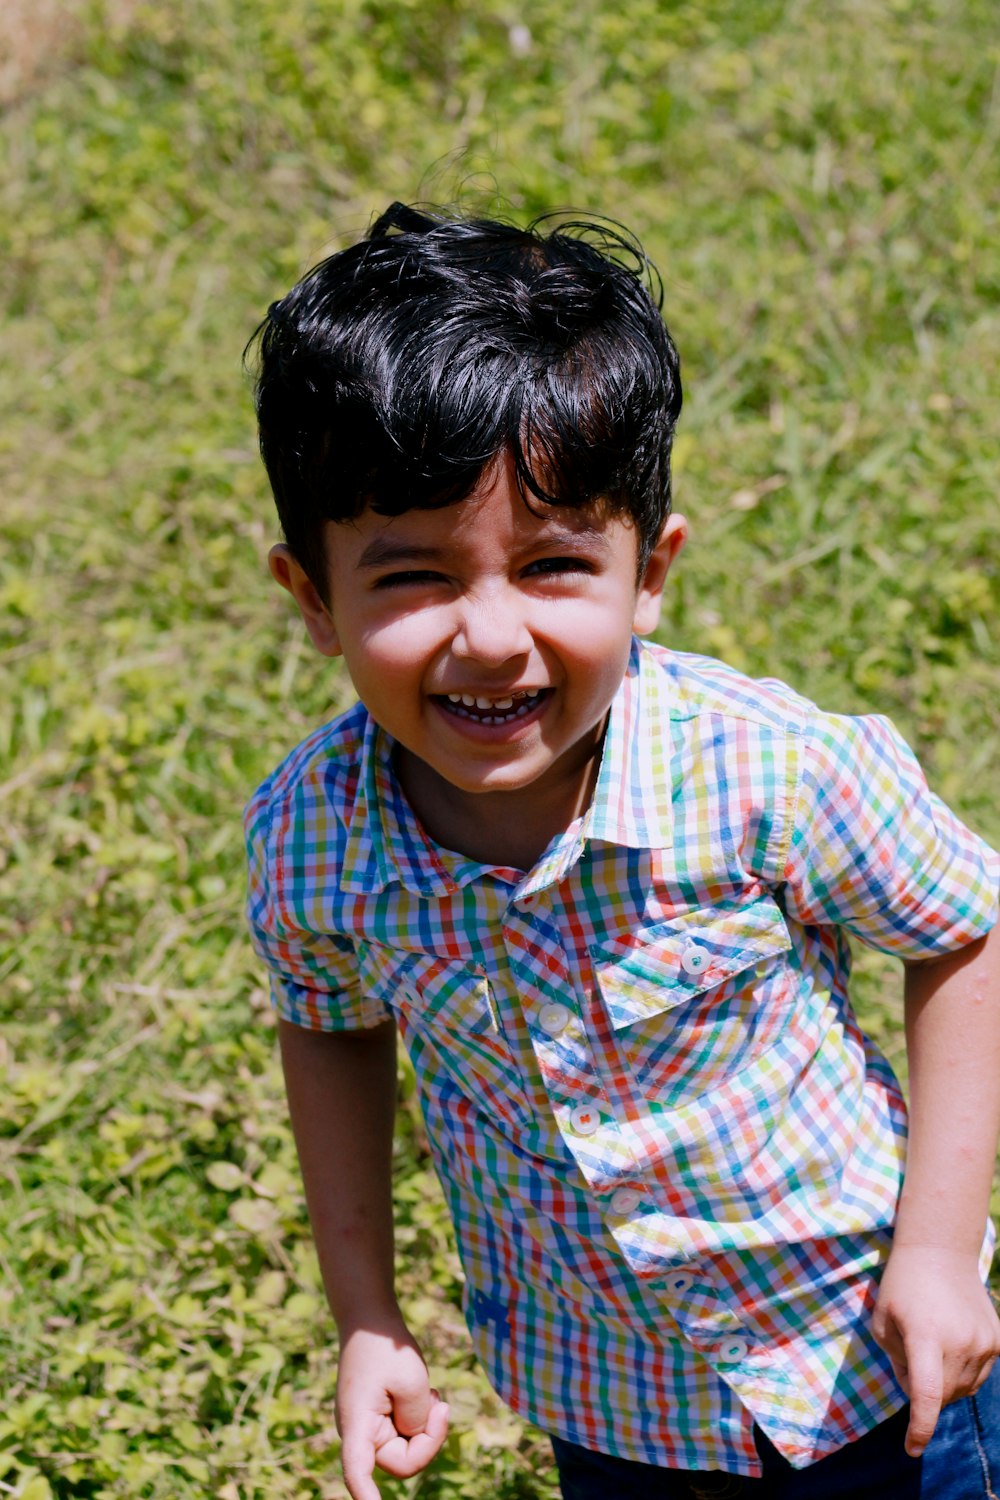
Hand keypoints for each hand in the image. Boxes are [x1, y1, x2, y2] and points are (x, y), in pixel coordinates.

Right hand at [336, 1322, 449, 1499]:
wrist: (370, 1320)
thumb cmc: (387, 1348)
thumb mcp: (412, 1381)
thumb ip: (418, 1419)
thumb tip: (416, 1436)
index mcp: (357, 1425)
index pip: (358, 1472)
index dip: (367, 1498)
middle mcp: (359, 1433)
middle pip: (401, 1461)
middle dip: (429, 1439)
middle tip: (443, 1405)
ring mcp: (369, 1427)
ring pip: (407, 1447)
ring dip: (427, 1426)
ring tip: (433, 1393)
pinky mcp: (379, 1419)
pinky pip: (406, 1433)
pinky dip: (422, 1417)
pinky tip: (428, 1393)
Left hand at [872, 1243, 999, 1457]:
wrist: (940, 1251)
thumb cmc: (902, 1285)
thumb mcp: (883, 1321)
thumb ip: (896, 1363)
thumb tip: (917, 1393)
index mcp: (925, 1336)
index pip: (927, 1395)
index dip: (920, 1427)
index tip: (911, 1448)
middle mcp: (960, 1342)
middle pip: (944, 1395)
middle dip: (925, 1391)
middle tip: (910, 1358)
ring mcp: (984, 1342)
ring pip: (964, 1389)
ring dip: (945, 1383)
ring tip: (931, 1345)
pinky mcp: (997, 1339)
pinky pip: (980, 1374)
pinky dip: (963, 1371)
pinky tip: (951, 1344)